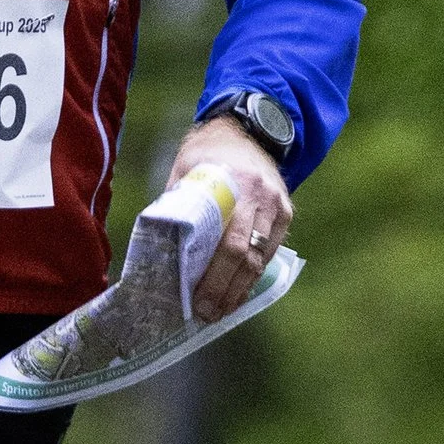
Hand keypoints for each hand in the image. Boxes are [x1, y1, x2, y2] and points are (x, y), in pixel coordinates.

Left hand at [166, 115, 292, 322]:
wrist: (248, 130)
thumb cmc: (209, 152)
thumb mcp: (186, 169)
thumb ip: (177, 203)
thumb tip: (158, 246)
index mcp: (236, 185)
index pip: (230, 243)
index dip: (214, 278)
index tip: (197, 300)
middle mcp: (262, 197)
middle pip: (247, 257)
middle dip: (225, 291)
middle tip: (207, 314)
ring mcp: (278, 206)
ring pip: (261, 259)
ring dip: (240, 289)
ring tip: (221, 311)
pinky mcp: (285, 213)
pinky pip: (270, 252)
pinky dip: (253, 276)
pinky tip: (237, 292)